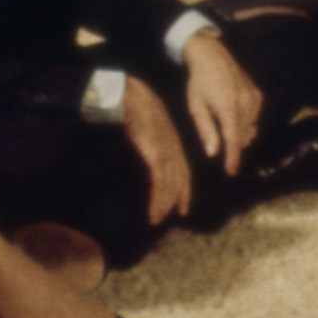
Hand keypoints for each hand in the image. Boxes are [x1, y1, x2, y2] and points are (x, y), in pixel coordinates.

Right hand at [123, 84, 194, 224]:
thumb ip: (154, 141)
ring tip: (156, 219)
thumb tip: (150, 152)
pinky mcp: (156, 156)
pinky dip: (158, 201)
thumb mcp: (152, 126)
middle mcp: (173, 150)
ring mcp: (166, 154)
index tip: (182, 205)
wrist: (135, 97)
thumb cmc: (139, 109)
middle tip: (178, 213)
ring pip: (169, 186)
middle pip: (180, 181)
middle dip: (179, 199)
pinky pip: (159, 184)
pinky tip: (153, 212)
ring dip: (164, 206)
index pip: (183, 171)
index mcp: (174, 143)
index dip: (183, 189)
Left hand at [178, 32, 262, 172]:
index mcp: (227, 109)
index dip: (232, 159)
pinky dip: (246, 122)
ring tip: (225, 128)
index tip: (230, 172)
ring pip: (250, 128)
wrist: (212, 56)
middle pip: (242, 137)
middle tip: (223, 150)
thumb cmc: (198, 83)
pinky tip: (234, 115)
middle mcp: (244, 105)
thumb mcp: (195, 107)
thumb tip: (212, 154)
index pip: (233, 141)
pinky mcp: (257, 95)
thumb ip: (205, 130)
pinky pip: (254, 117)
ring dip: (240, 134)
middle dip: (234, 146)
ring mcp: (253, 99)